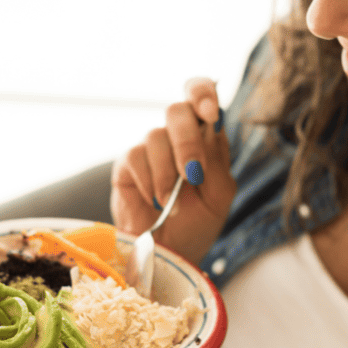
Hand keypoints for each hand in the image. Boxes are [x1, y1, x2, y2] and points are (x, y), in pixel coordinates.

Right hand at [111, 78, 236, 264]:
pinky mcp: (128, 164)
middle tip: (192, 175)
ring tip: (173, 204)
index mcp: (205, 137)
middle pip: (177, 110)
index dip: (203, 94)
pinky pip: (136, 156)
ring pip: (155, 136)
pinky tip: (155, 201)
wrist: (169, 253)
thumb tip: (209, 126)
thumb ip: (217, 161)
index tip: (209, 114)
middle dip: (187, 142)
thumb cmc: (197, 223)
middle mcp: (177, 137)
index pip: (201, 94)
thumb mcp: (219, 195)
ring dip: (167, 174)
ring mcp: (151, 149)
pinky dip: (149, 181)